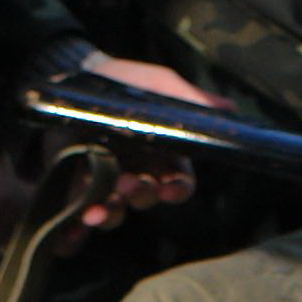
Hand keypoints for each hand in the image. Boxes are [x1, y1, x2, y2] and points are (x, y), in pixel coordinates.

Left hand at [66, 52, 226, 234]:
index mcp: (162, 154)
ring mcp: (105, 181)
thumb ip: (189, 98)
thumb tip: (228, 109)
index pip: (178, 182)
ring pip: (115, 211)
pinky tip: (73, 228)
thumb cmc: (127, 82)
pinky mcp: (74, 185)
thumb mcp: (158, 83)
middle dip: (140, 195)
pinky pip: (78, 215)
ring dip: (109, 215)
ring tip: (96, 210)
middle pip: (146, 197)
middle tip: (128, 184)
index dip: (177, 190)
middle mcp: (137, 172)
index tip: (169, 189)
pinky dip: (76, 229)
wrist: (77, 73)